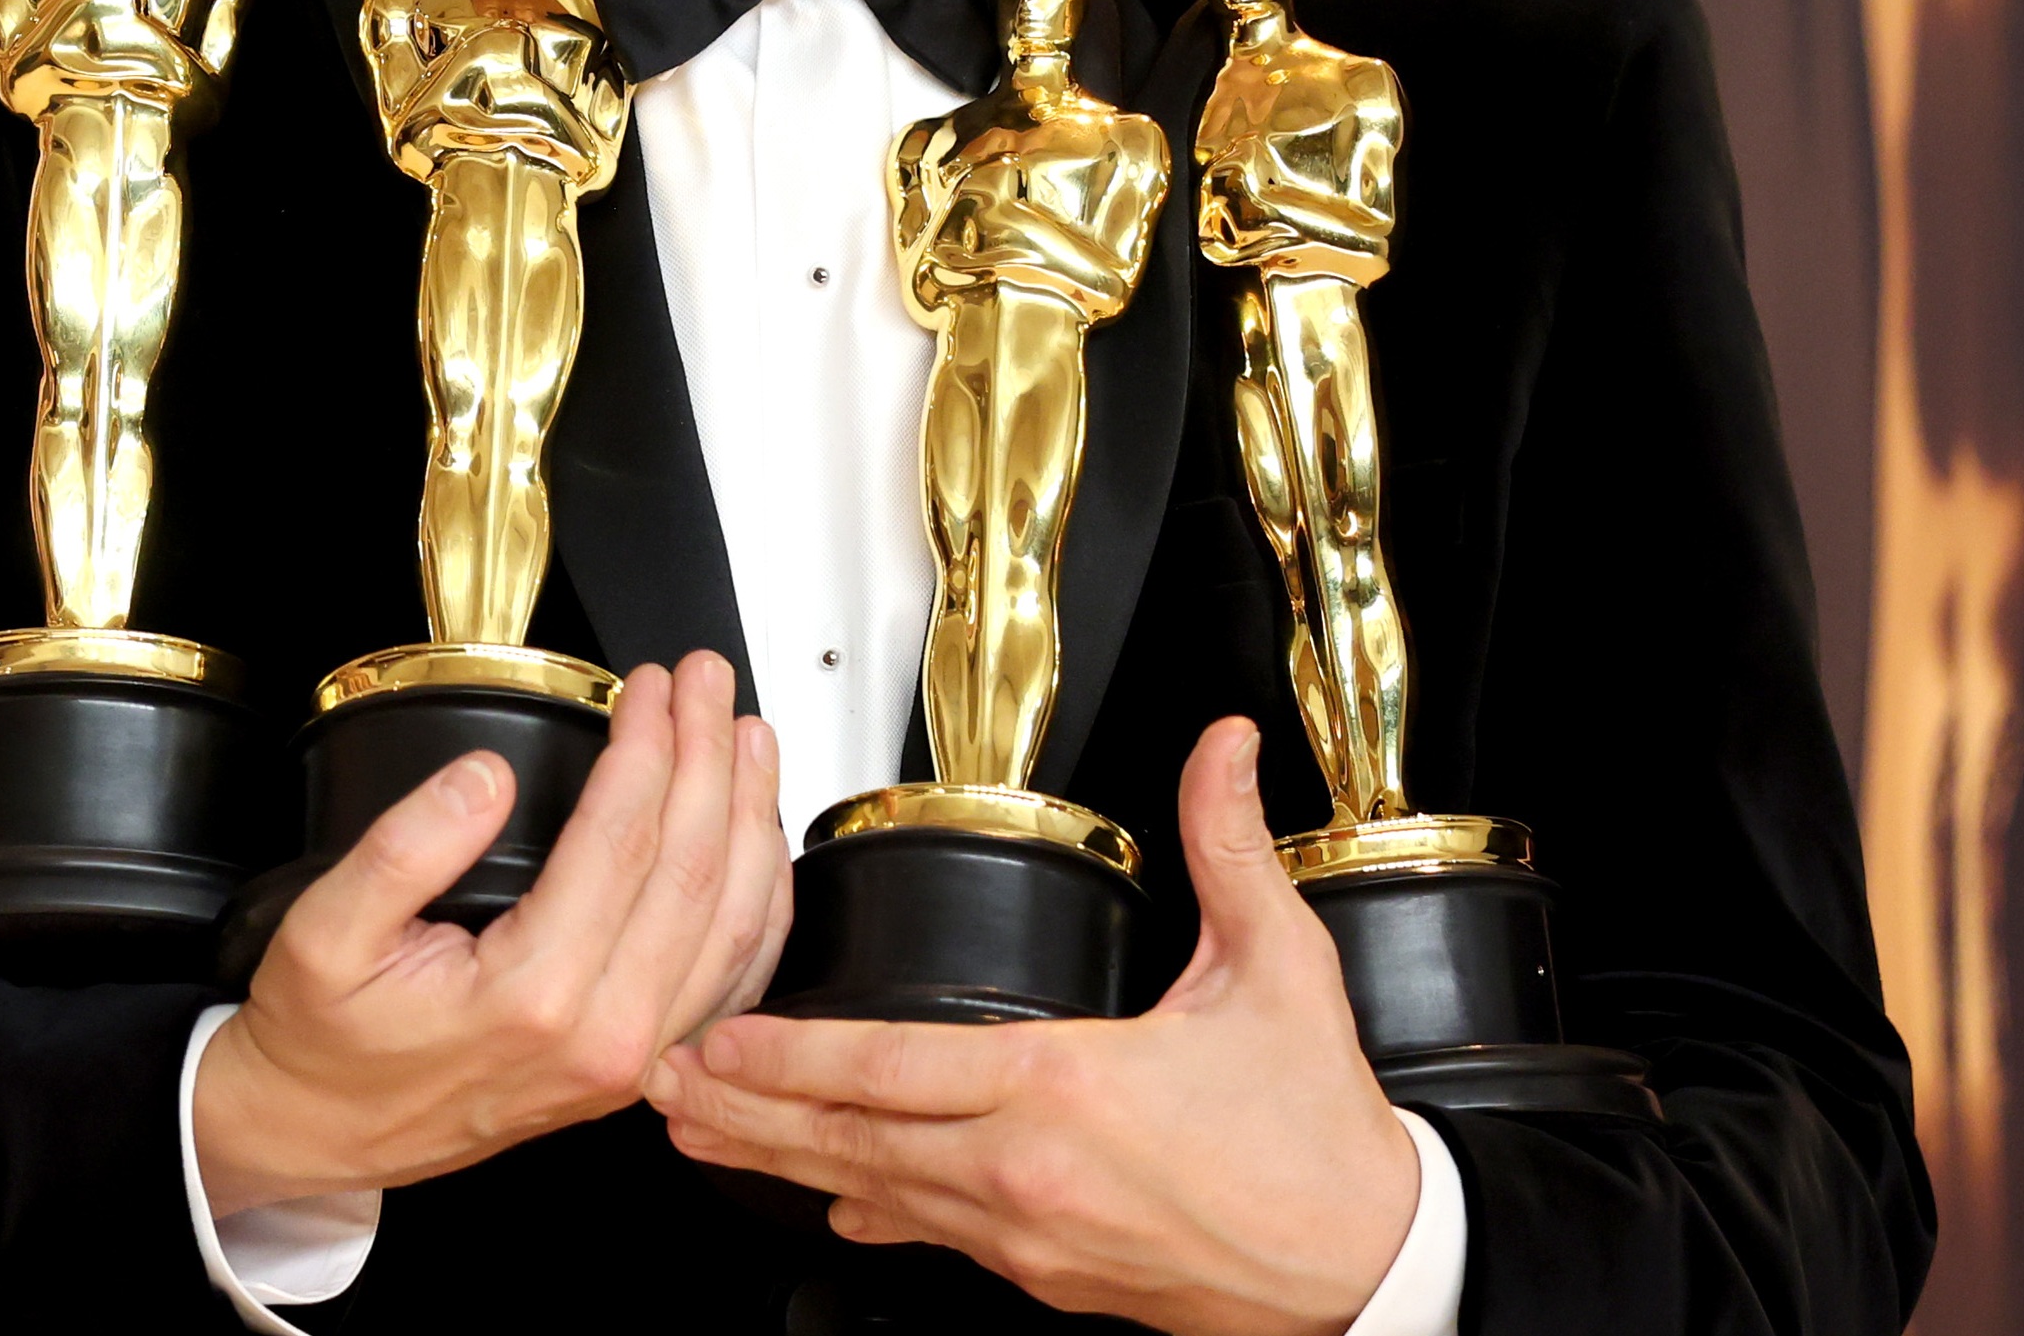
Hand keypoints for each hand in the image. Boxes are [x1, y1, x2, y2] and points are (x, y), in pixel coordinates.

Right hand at [191, 653, 792, 1215]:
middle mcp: (604, 1036)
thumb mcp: (325, 930)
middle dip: (710, 757)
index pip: (622, 840)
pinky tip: (759, 844)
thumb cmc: (325, 1038)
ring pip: (732, 925)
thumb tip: (487, 776)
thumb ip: (406, 848)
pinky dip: (760, 904)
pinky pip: (730, 981)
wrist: (324, 1132)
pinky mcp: (636, 1068)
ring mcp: (631, 1062)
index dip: (646, 746)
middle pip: (694, 871)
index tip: (645, 685)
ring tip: (750, 737)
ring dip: (750, 818)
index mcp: (534, 996)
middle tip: (706, 680)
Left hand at [645, 717, 1417, 1335]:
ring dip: (780, 1158)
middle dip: (744, 1109)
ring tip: (700, 1132)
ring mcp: (1028, 1238)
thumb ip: (1226, 843)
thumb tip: (1221, 745)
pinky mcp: (1047, 1278)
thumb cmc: (1320, 1135)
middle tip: (657, 1083)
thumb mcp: (1278, 967)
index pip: (889, 1065)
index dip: (790, 1052)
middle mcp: (1025, 1174)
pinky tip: (822, 1199)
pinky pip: (933, 1236)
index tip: (716, 1036)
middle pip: (850, 1138)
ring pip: (874, 1193)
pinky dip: (868, 1209)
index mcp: (1064, 1089)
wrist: (1367, 1272)